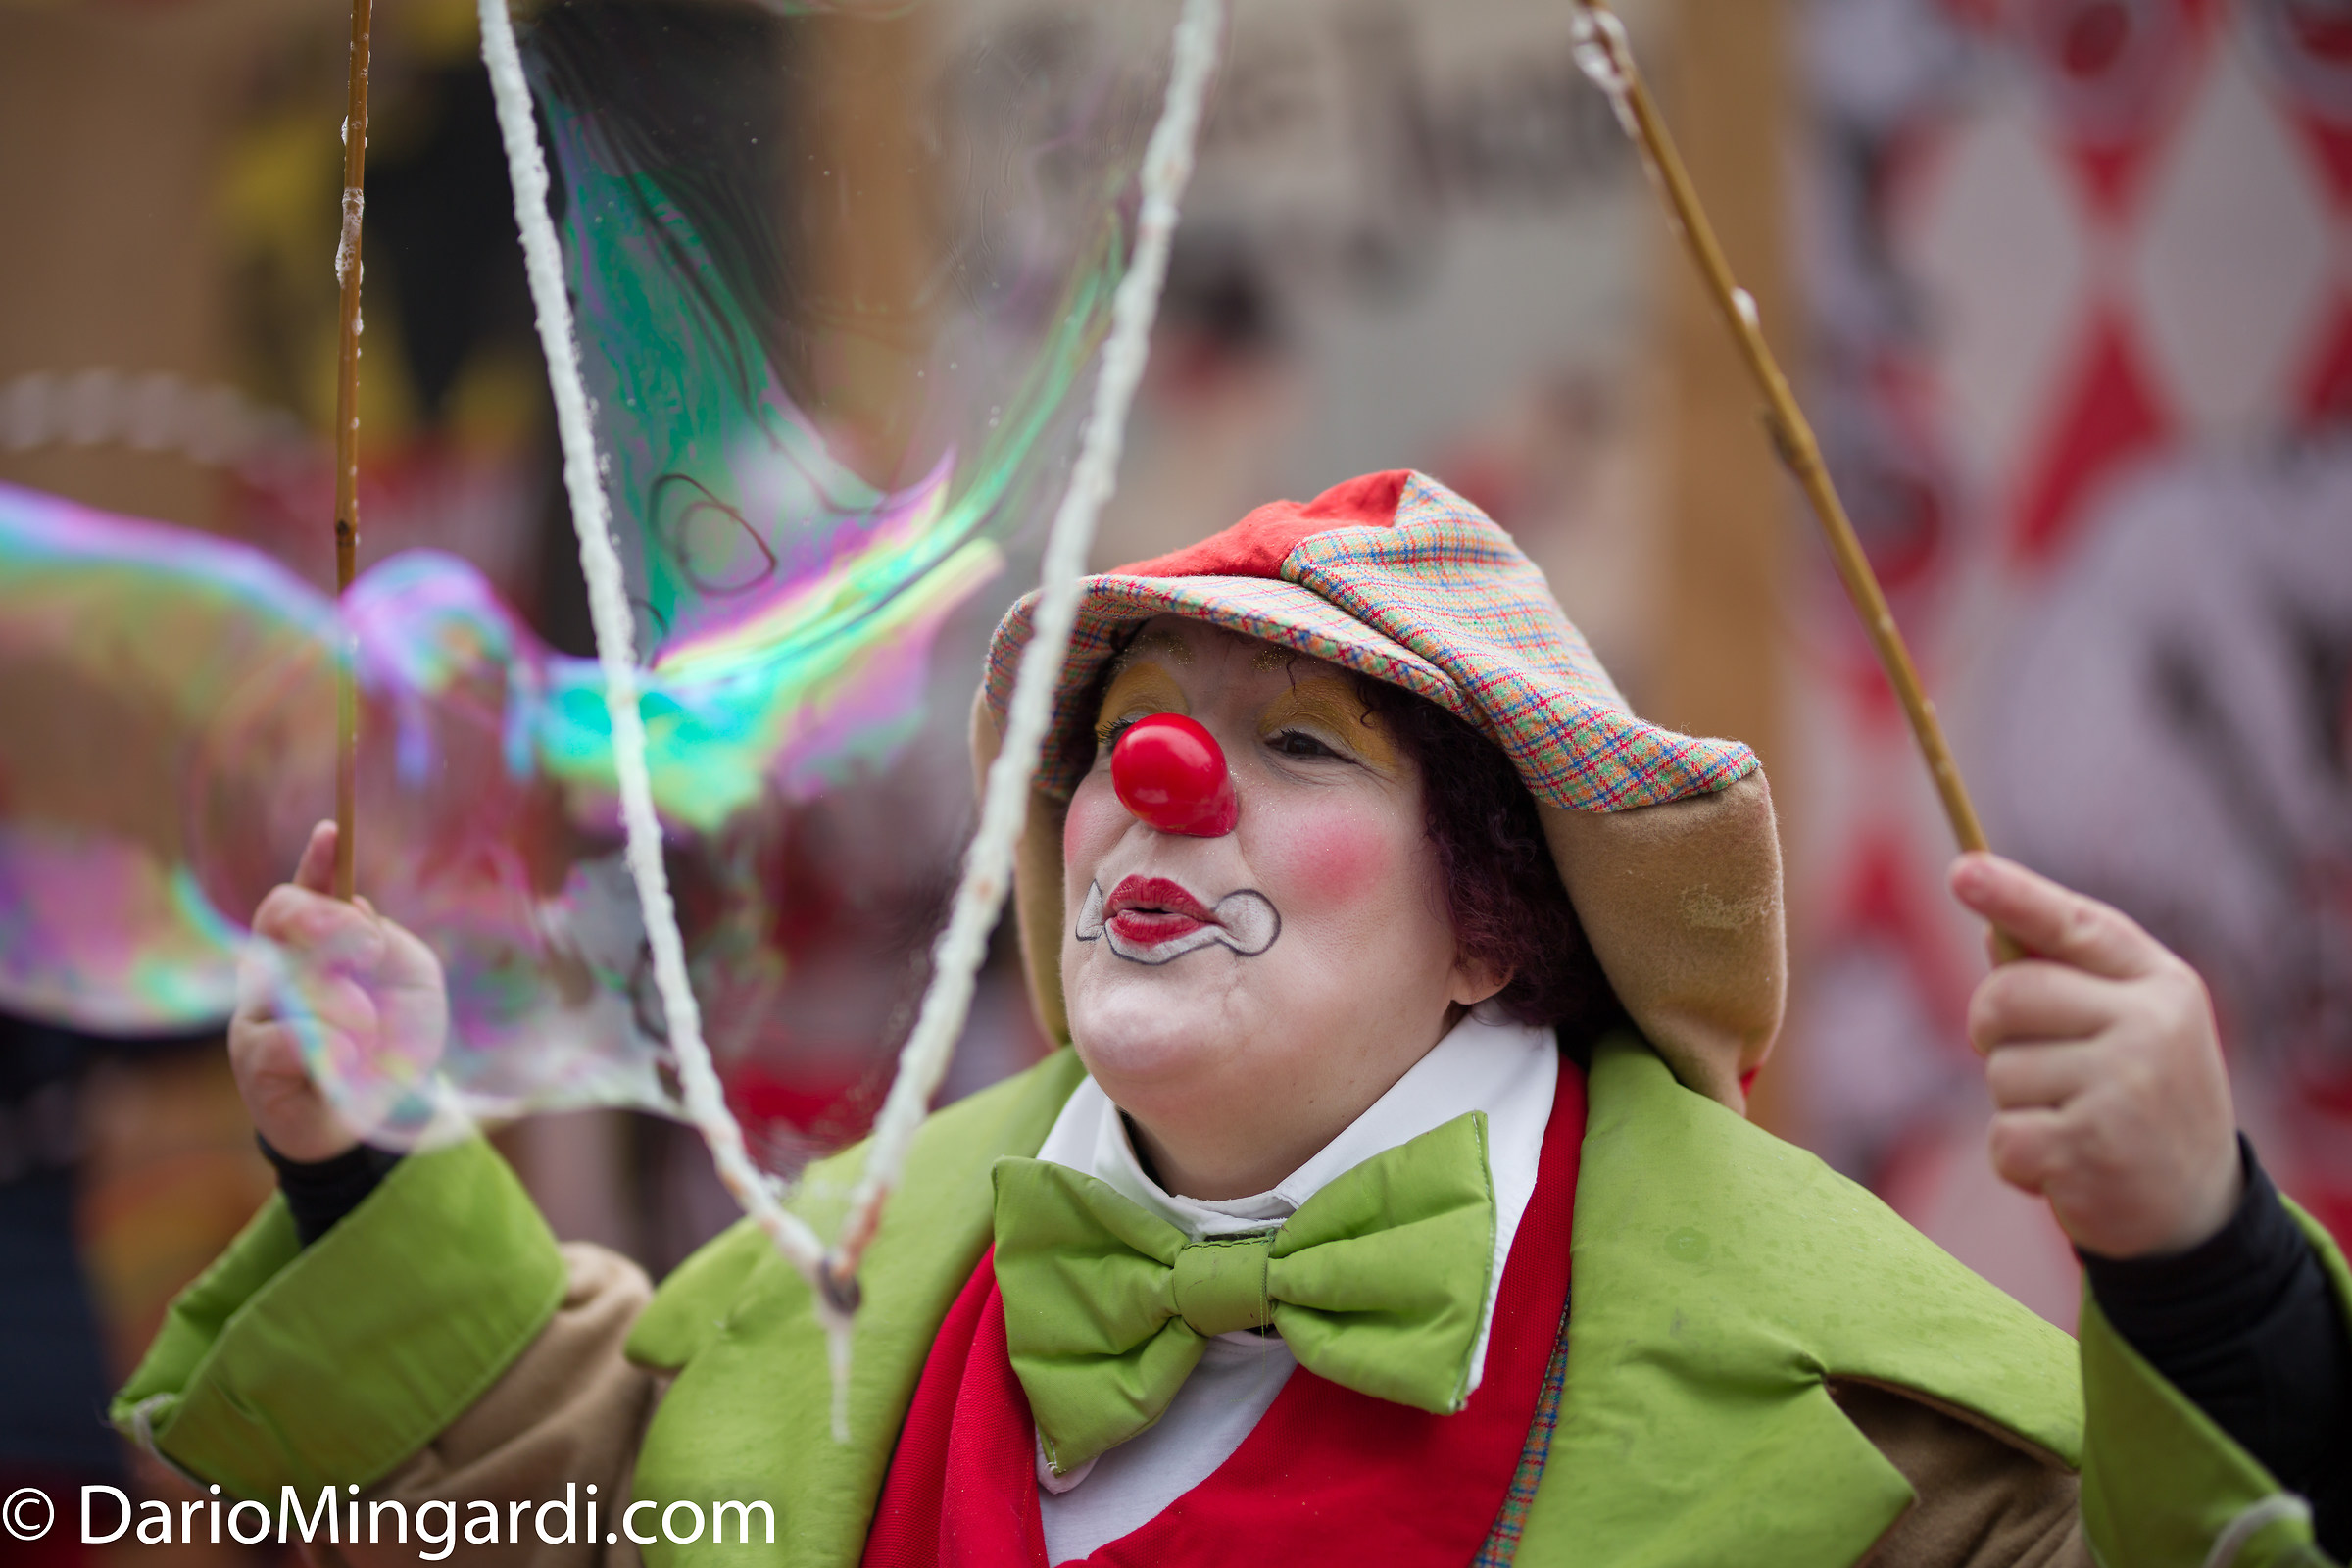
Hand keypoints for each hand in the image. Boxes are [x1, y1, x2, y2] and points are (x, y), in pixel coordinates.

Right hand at [231, 822, 449, 1162]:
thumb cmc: (392, 1043)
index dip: (317, 860)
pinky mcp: (254, 1057)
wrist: (377, 1116)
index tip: (334, 831)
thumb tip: (356, 916)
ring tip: (368, 1030)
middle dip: (330, 921)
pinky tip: (347, 1061)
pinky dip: (330, 1047)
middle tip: (370, 951)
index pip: (307, 890)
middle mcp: (278, 967)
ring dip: (344, 1004)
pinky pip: (289, 1035)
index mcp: (317, 945)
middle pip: (282, 913)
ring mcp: (259, 1009)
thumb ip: (386, 940)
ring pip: (290, 976)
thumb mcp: (411, 981)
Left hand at [1950, 853, 2241, 1260]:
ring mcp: (2125, 1088)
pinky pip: (2002, 1136)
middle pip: (2007, 996)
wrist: (2194, 1210)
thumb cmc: (2142, 1098)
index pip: (2075, 927)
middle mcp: (2151, 1027)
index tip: (1961, 870)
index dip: (2013, 896)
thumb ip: (2066, 978)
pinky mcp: (2093, 1149)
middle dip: (1990, 1030)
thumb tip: (1991, 931)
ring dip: (2013, 1105)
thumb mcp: (2127, 1027)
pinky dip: (2016, 1159)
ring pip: (1999, 1072)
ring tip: (2071, 1122)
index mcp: (2160, 985)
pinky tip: (2064, 1166)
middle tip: (2031, 1062)